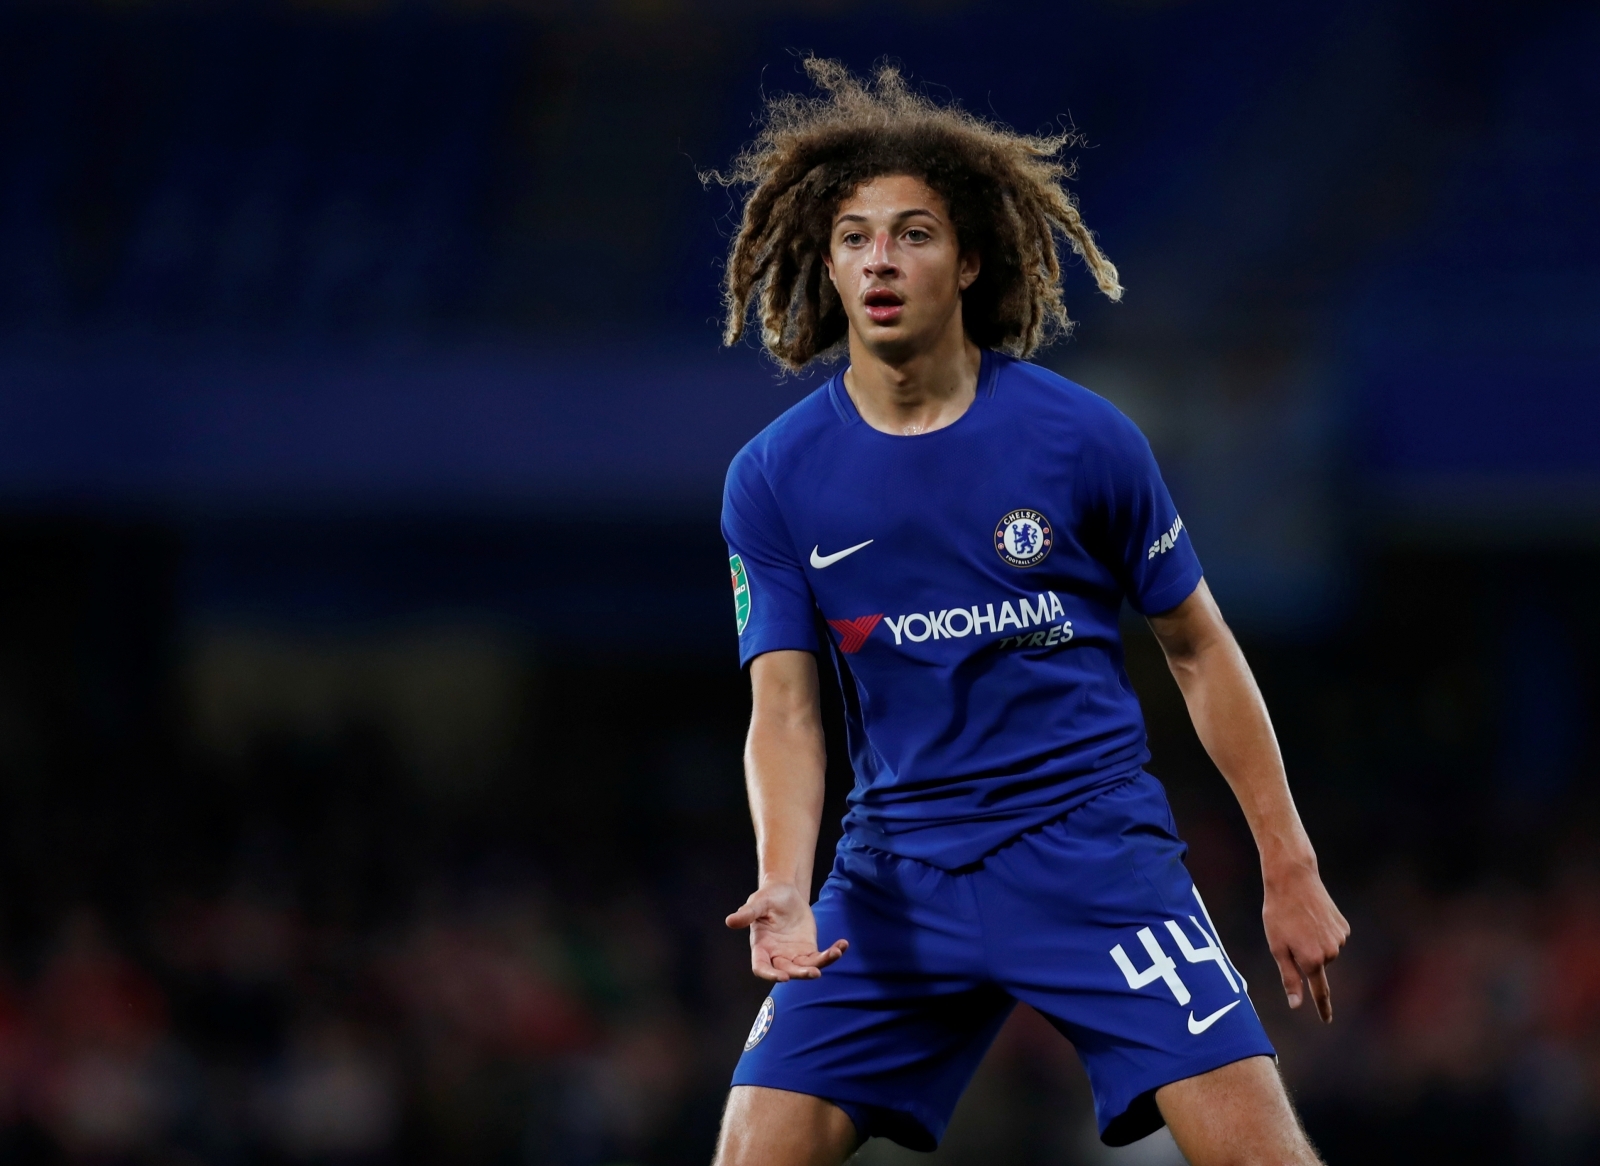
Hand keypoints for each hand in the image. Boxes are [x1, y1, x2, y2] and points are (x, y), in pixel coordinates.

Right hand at [726, 882, 848, 981]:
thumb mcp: (758, 902)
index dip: (770, 975)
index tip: (783, 977)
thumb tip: (730, 921)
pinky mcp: (808, 950)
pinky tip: (843, 945)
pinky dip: (832, 953)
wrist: (786, 892)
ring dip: (821, 964)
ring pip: (806, 967)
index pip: (761, 967)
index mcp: (761, 947)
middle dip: (800, 973)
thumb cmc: (768, 897)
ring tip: (835, 953)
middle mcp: (776, 955)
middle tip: (814, 972)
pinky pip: (820, 957)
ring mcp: (793, 955)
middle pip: (787, 971)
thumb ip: (747, 913)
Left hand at [1262, 860, 1349, 1022]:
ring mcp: (1340, 939)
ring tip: (1299, 921)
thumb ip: (1290, 978)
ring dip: (1312, 942)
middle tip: (1289, 933)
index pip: (1319, 991)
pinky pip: (1331, 937)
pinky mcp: (1344, 926)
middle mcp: (1331, 953)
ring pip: (1325, 951)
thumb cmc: (1278, 914)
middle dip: (1304, 956)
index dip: (1322, 1007)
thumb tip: (1296, 1004)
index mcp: (1312, 960)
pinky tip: (1312, 916)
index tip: (1327, 1021)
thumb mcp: (1277, 947)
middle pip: (1316, 966)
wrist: (1294, 879)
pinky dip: (1321, 931)